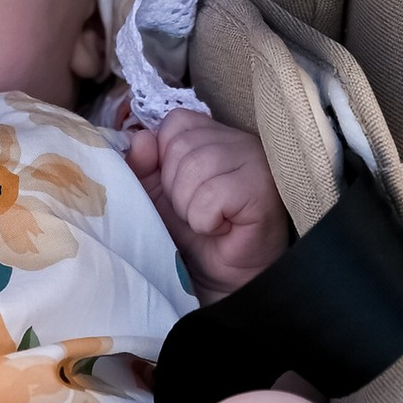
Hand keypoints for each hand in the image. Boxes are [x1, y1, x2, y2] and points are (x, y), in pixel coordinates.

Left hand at [127, 112, 291, 297]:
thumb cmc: (194, 235)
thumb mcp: (156, 195)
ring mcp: (255, 159)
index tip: (181, 190)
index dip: (164, 161)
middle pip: (181, 146)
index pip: (174, 123)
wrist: (225, 280)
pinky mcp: (261, 187)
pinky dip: (205, 221)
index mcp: (213, 133)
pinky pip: (210, 196)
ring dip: (189, 207)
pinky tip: (222, 228)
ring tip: (209, 221)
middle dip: (175, 190)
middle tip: (197, 211)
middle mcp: (238, 138)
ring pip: (194, 169)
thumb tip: (141, 139)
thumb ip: (142, 165)